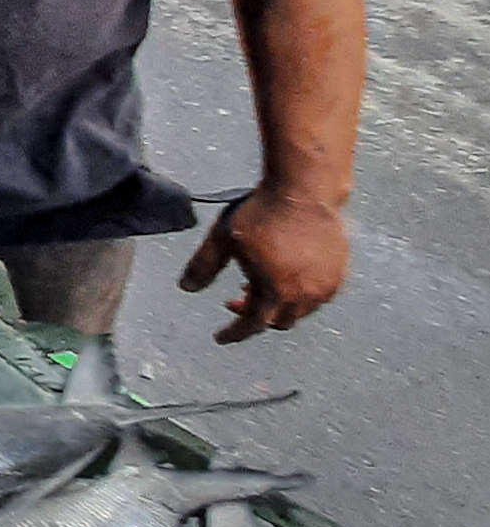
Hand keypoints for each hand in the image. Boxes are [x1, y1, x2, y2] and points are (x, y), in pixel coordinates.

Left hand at [178, 188, 348, 341]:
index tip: (221, 337)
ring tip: (261, 285)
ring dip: (279, 306)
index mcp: (275, 291)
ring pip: (300, 311)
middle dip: (255, 318)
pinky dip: (300, 295)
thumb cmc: (263, 212)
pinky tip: (287, 277)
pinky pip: (319, 297)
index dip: (234, 333)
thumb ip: (203, 266)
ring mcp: (326, 286)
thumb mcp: (223, 239)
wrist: (303, 190)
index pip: (252, 325)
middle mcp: (305, 295)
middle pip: (278, 322)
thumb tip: (186, 287)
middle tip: (236, 301)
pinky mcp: (340, 273)